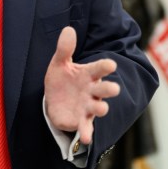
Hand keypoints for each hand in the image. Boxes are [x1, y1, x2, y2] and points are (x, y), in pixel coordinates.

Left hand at [44, 26, 119, 144]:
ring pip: (98, 108)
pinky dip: (87, 133)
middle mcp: (92, 91)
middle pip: (104, 89)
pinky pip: (86, 127)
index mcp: (89, 74)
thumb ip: (64, 49)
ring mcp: (88, 106)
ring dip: (101, 109)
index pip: (99, 68)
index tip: (111, 65)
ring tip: (102, 109)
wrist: (53, 100)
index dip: (105, 67)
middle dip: (109, 89)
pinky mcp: (81, 121)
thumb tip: (68, 30)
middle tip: (114, 88)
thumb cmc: (62, 79)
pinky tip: (86, 139)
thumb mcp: (59, 63)